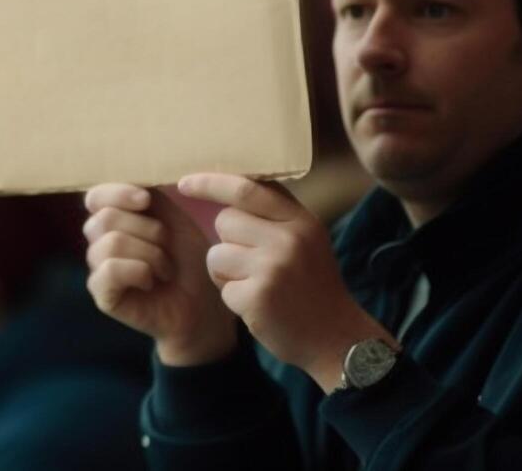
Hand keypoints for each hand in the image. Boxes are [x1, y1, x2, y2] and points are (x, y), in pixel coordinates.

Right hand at [84, 184, 237, 365]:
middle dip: (147, 229)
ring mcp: (98, 268)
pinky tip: (151, 281)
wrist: (205, 305)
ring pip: (110, 243)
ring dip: (149, 253)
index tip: (146, 201)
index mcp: (114, 219)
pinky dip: (138, 271)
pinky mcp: (101, 293)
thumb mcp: (172, 218)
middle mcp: (99, 241)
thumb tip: (131, 180)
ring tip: (165, 268)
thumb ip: (147, 195)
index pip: (95, 196)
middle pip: (105, 218)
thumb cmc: (190, 260)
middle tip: (167, 246)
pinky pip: (110, 269)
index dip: (117, 193)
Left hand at [176, 173, 392, 392]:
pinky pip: (222, 288)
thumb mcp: (306, 239)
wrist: (336, 338)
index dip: (211, 183)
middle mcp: (288, 239)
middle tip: (255, 264)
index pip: (246, 189)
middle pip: (225, 221)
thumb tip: (227, 184)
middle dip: (228, 242)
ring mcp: (273, 267)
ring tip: (258, 286)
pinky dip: (234, 299)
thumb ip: (274, 213)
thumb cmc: (312, 286)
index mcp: (300, 220)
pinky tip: (260, 306)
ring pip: (217, 255)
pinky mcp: (258, 296)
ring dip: (227, 274)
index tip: (185, 183)